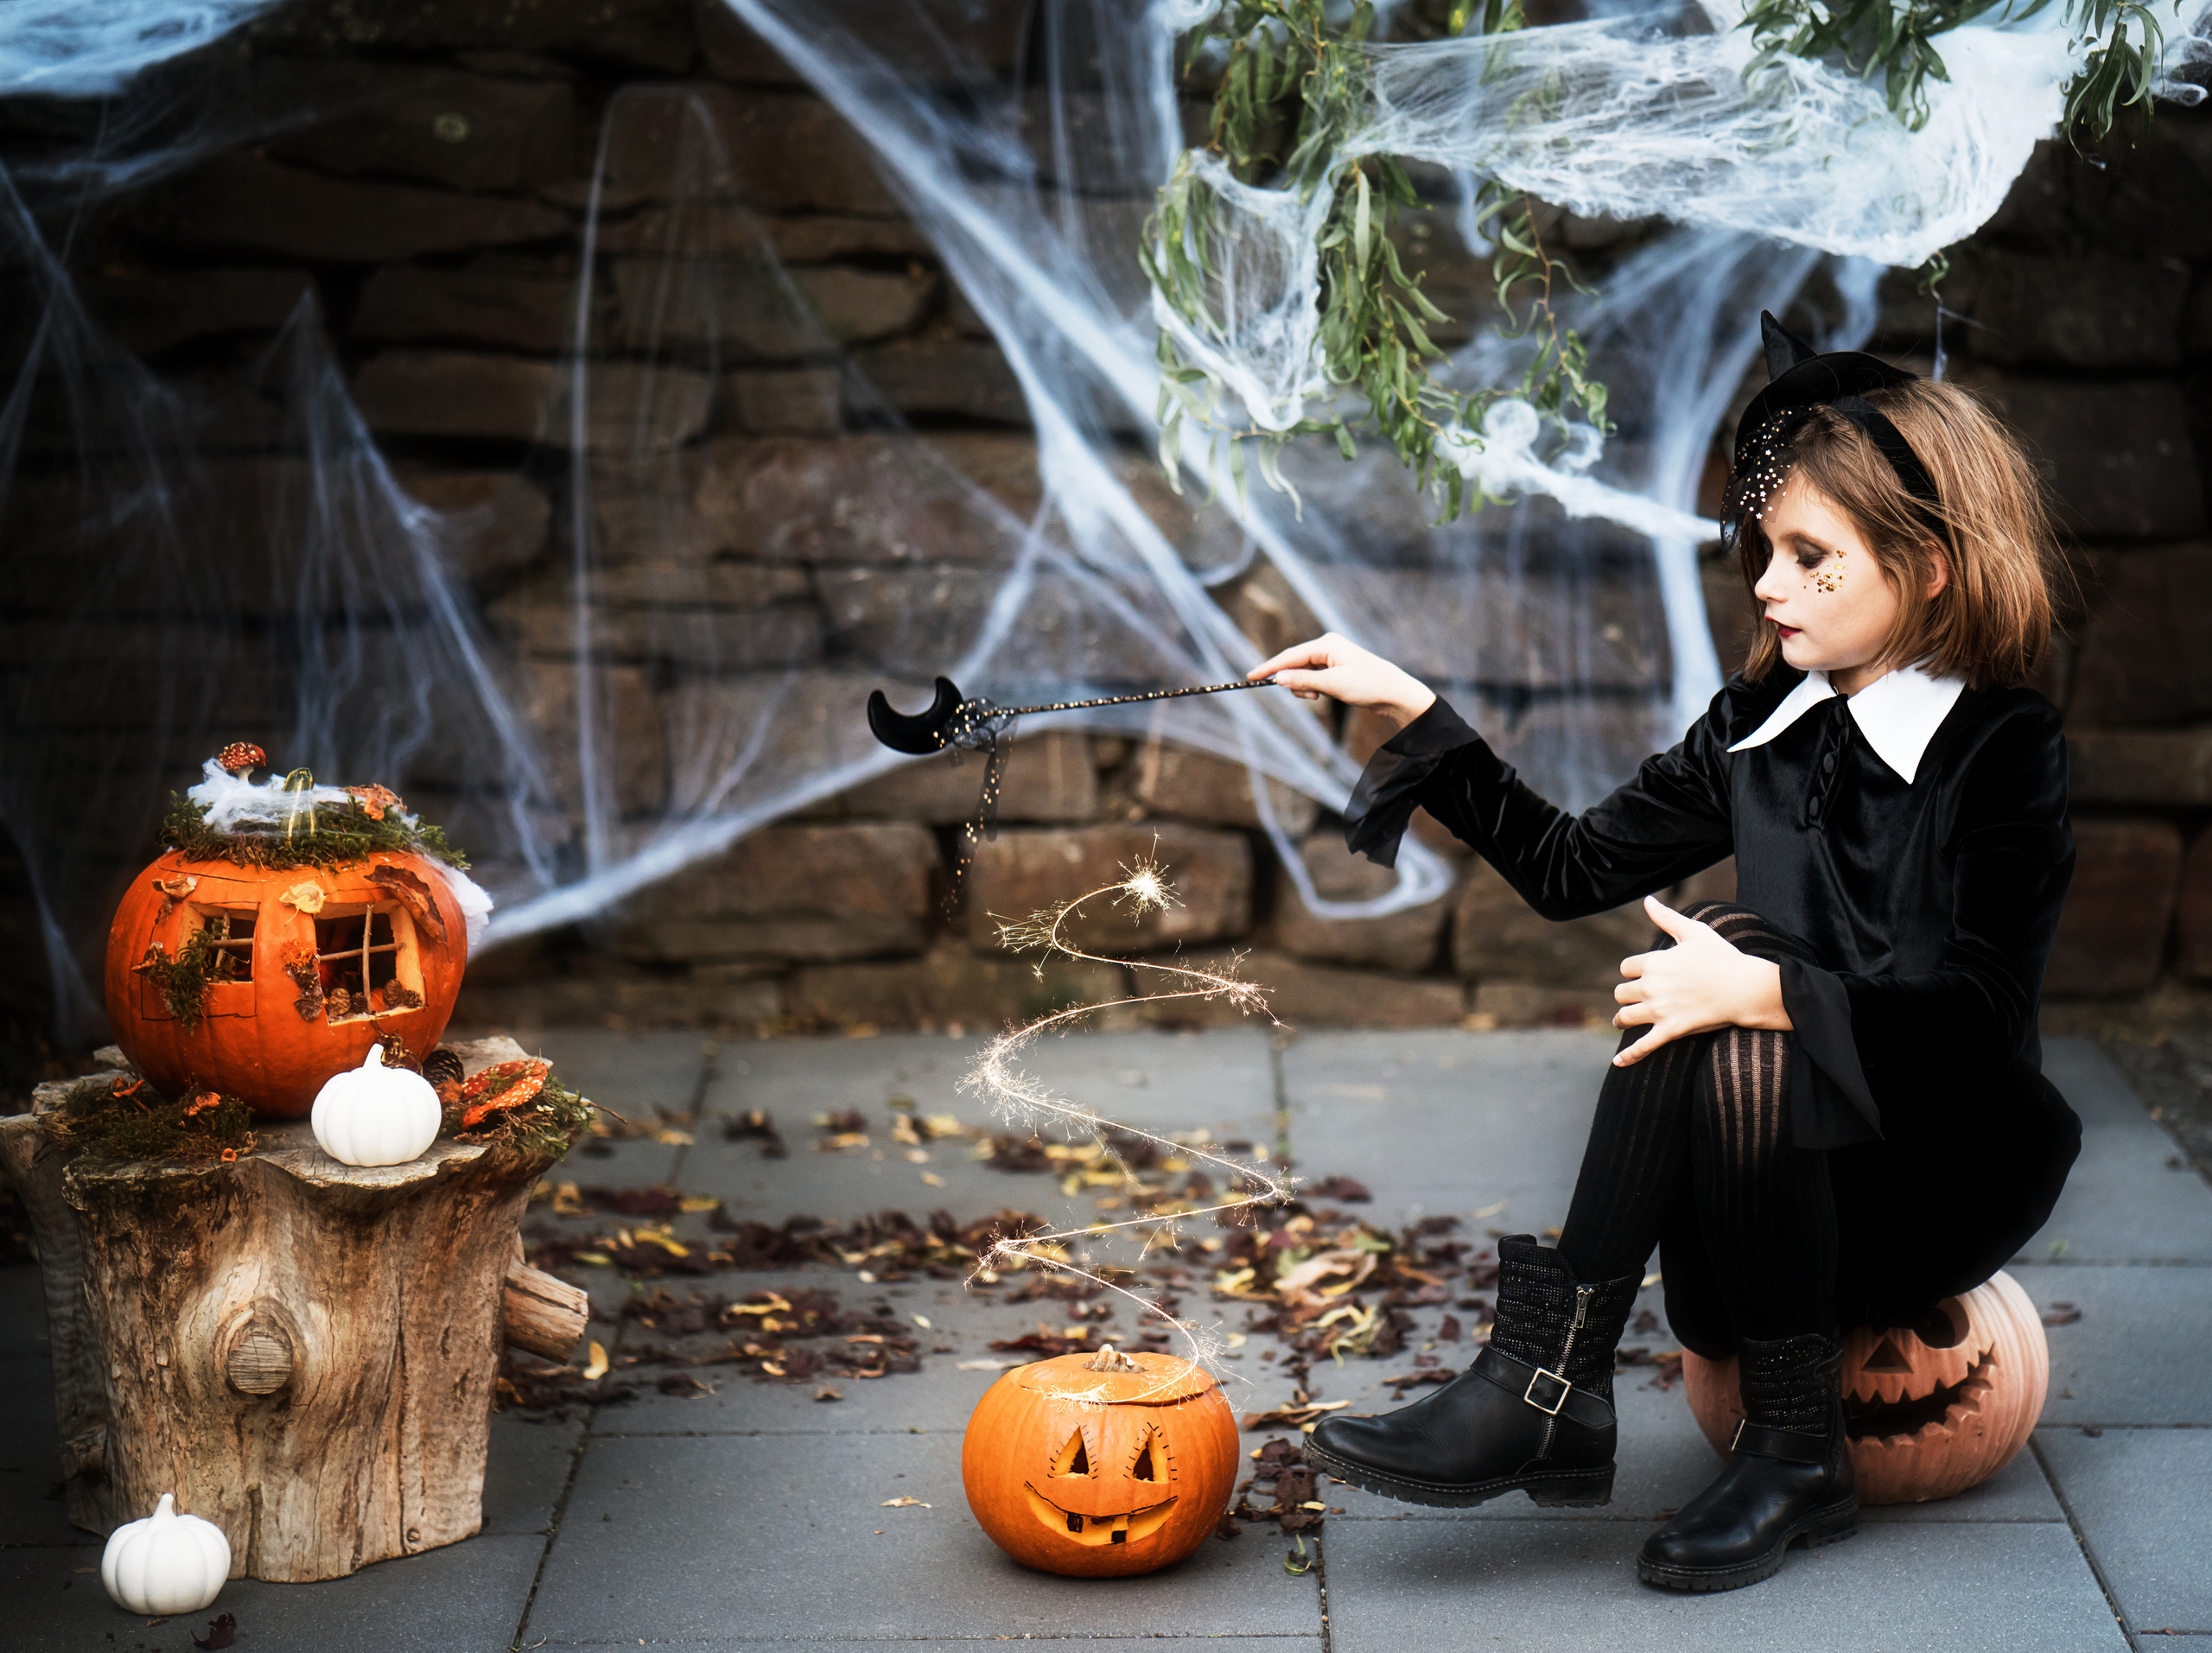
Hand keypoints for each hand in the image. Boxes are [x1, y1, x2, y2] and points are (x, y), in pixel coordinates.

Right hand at [1249, 633, 1436, 730]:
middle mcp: (1326, 646)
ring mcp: (1330, 656)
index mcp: (1326, 644)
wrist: (1394, 693)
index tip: (1250, 677)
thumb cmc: (1367, 685)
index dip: (1269, 667)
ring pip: (1302, 673)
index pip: (1290, 656)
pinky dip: (1311, 688)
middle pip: (1294, 664)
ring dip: (1304, 688)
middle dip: (1294, 682)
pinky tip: (1322, 695)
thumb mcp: (1333, 685)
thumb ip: (1303, 681)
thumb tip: (1277, 678)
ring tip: (1319, 698)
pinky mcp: (1333, 667)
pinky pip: (1312, 677)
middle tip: (1310, 698)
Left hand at [1612, 897, 1789, 1066]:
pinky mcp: (1671, 1030)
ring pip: (1625, 1016)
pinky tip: (1618, 1062)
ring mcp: (1660, 1010)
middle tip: (1631, 998)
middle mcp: (1651, 986)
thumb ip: (1666, 917)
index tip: (1642, 973)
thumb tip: (1647, 900)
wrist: (1745, 987)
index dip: (1633, 970)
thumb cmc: (1722, 957)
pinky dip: (1629, 1055)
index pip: (1627, 967)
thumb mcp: (1694, 931)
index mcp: (1654, 962)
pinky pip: (1644, 1045)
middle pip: (1620, 992)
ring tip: (1622, 1020)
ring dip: (1621, 1018)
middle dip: (1626, 994)